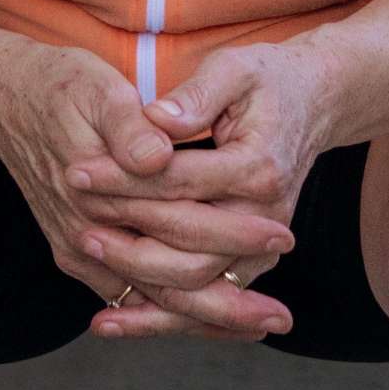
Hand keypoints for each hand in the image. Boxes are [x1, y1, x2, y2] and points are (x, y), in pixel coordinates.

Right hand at [0, 42, 289, 339]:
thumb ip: (127, 124)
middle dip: (227, 304)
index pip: (175, 228)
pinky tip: (209, 318)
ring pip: (148, 301)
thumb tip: (159, 157)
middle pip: (165, 284)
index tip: (282, 235)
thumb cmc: (58, 86)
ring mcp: (78, 248)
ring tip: (258, 326)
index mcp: (95, 191)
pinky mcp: (78, 252)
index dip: (232, 234)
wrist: (1, 99)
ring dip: (203, 319)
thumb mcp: (95, 88)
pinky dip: (169, 313)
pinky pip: (129, 294)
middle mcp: (83, 233)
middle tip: (281, 317)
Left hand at [68, 41, 330, 340]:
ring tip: (86, 262)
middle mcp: (265, 216)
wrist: (311, 104)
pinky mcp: (248, 263)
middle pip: (187, 244)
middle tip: (77, 222)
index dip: (123, 178)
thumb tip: (156, 120)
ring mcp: (260, 247)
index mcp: (258, 167)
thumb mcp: (233, 68)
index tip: (76, 171)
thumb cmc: (265, 81)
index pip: (179, 181)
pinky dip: (158, 319)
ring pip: (194, 285)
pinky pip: (201, 301)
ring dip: (137, 285)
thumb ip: (196, 95)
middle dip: (127, 238)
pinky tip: (111, 321)